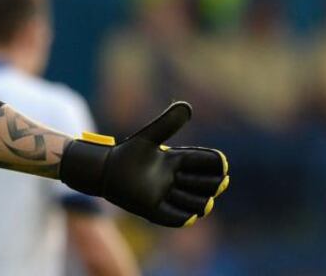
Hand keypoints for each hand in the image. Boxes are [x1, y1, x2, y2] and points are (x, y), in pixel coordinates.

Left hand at [60, 102, 228, 226]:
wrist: (105, 170)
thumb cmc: (127, 153)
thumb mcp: (148, 138)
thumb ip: (167, 124)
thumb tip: (186, 106)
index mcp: (180, 162)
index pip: (211, 165)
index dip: (217, 165)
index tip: (220, 163)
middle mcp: (178, 181)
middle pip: (210, 186)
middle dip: (208, 183)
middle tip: (184, 175)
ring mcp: (168, 196)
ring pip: (199, 205)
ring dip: (197, 200)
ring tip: (180, 188)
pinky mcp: (155, 210)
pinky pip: (177, 219)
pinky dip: (184, 218)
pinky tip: (190, 215)